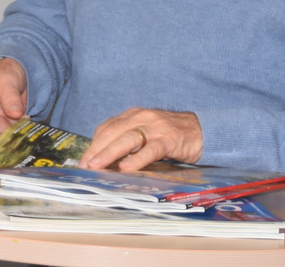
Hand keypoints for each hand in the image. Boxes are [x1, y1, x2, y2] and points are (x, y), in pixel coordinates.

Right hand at [0, 57, 27, 151]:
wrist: (20, 68)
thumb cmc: (6, 69)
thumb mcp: (7, 80)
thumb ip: (10, 97)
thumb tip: (15, 113)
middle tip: (7, 152)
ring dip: (8, 141)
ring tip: (19, 146)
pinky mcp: (7, 121)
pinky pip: (11, 132)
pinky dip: (17, 135)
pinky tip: (25, 136)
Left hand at [80, 108, 202, 170]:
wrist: (201, 130)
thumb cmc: (170, 135)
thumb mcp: (146, 134)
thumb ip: (129, 142)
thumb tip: (107, 161)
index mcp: (132, 115)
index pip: (107, 128)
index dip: (93, 144)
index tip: (83, 160)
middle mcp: (141, 117)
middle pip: (113, 132)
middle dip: (96, 149)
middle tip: (85, 166)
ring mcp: (155, 128)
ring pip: (127, 139)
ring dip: (110, 153)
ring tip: (98, 165)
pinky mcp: (169, 140)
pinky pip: (150, 150)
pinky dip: (137, 159)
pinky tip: (126, 168)